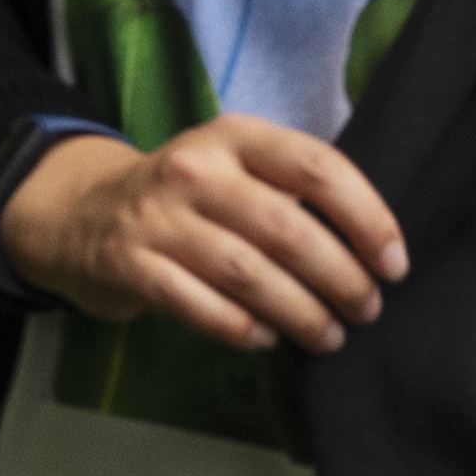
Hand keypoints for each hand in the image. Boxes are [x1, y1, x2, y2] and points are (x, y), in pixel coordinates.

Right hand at [2, 117, 404, 350]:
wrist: (82, 213)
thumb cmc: (186, 198)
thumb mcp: (234, 168)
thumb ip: (290, 191)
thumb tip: (371, 250)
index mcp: (235, 136)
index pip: (317, 168)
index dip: (367, 218)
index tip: (393, 264)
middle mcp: (195, 170)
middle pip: (288, 229)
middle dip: (340, 278)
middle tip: (366, 309)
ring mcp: (157, 218)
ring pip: (248, 274)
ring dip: (300, 313)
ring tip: (329, 335)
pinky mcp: (129, 265)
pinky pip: (200, 306)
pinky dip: (242, 329)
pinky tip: (266, 339)